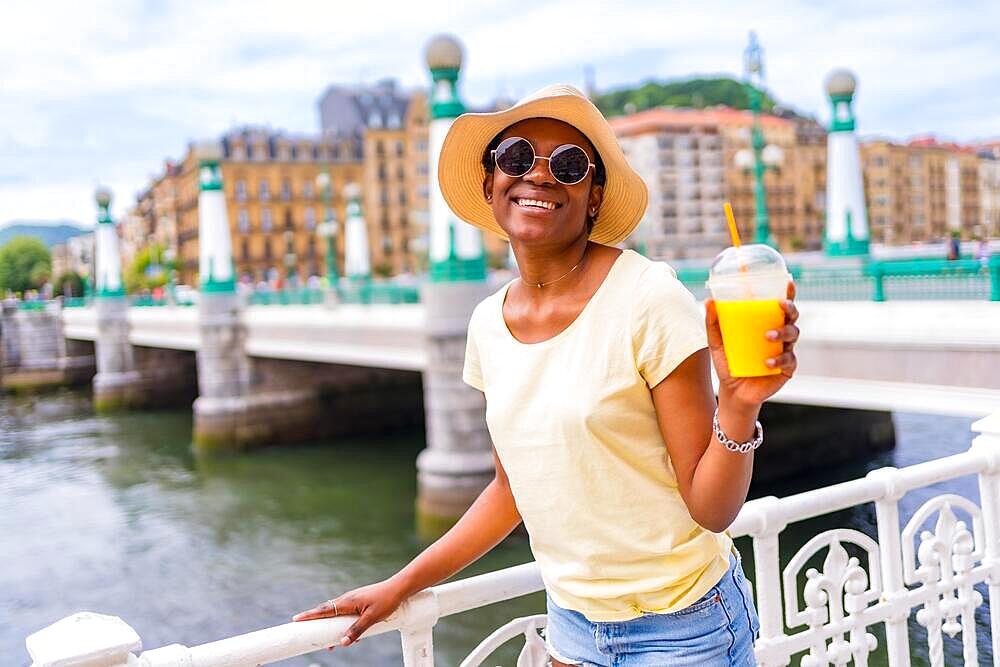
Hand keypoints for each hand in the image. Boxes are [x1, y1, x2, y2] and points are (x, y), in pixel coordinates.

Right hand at [292, 578, 407, 646]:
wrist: (399, 587)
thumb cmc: (387, 600)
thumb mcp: (372, 618)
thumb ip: (357, 630)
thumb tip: (342, 643)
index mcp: (347, 601)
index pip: (324, 609)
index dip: (309, 615)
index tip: (296, 619)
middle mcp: (347, 599)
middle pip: (327, 612)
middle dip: (317, 623)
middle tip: (307, 634)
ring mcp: (353, 600)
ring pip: (336, 614)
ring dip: (331, 626)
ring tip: (329, 643)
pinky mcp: (359, 602)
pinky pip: (346, 614)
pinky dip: (342, 623)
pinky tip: (350, 633)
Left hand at [705, 282, 798, 409]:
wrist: (733, 392)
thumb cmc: (729, 363)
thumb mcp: (717, 343)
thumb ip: (713, 323)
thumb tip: (709, 301)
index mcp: (767, 324)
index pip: (780, 306)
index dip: (787, 293)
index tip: (787, 281)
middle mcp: (780, 335)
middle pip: (792, 317)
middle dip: (790, 309)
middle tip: (780, 306)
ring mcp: (785, 351)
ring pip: (793, 335)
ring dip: (782, 332)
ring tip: (768, 336)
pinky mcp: (786, 369)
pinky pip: (788, 360)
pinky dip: (779, 359)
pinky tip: (767, 362)